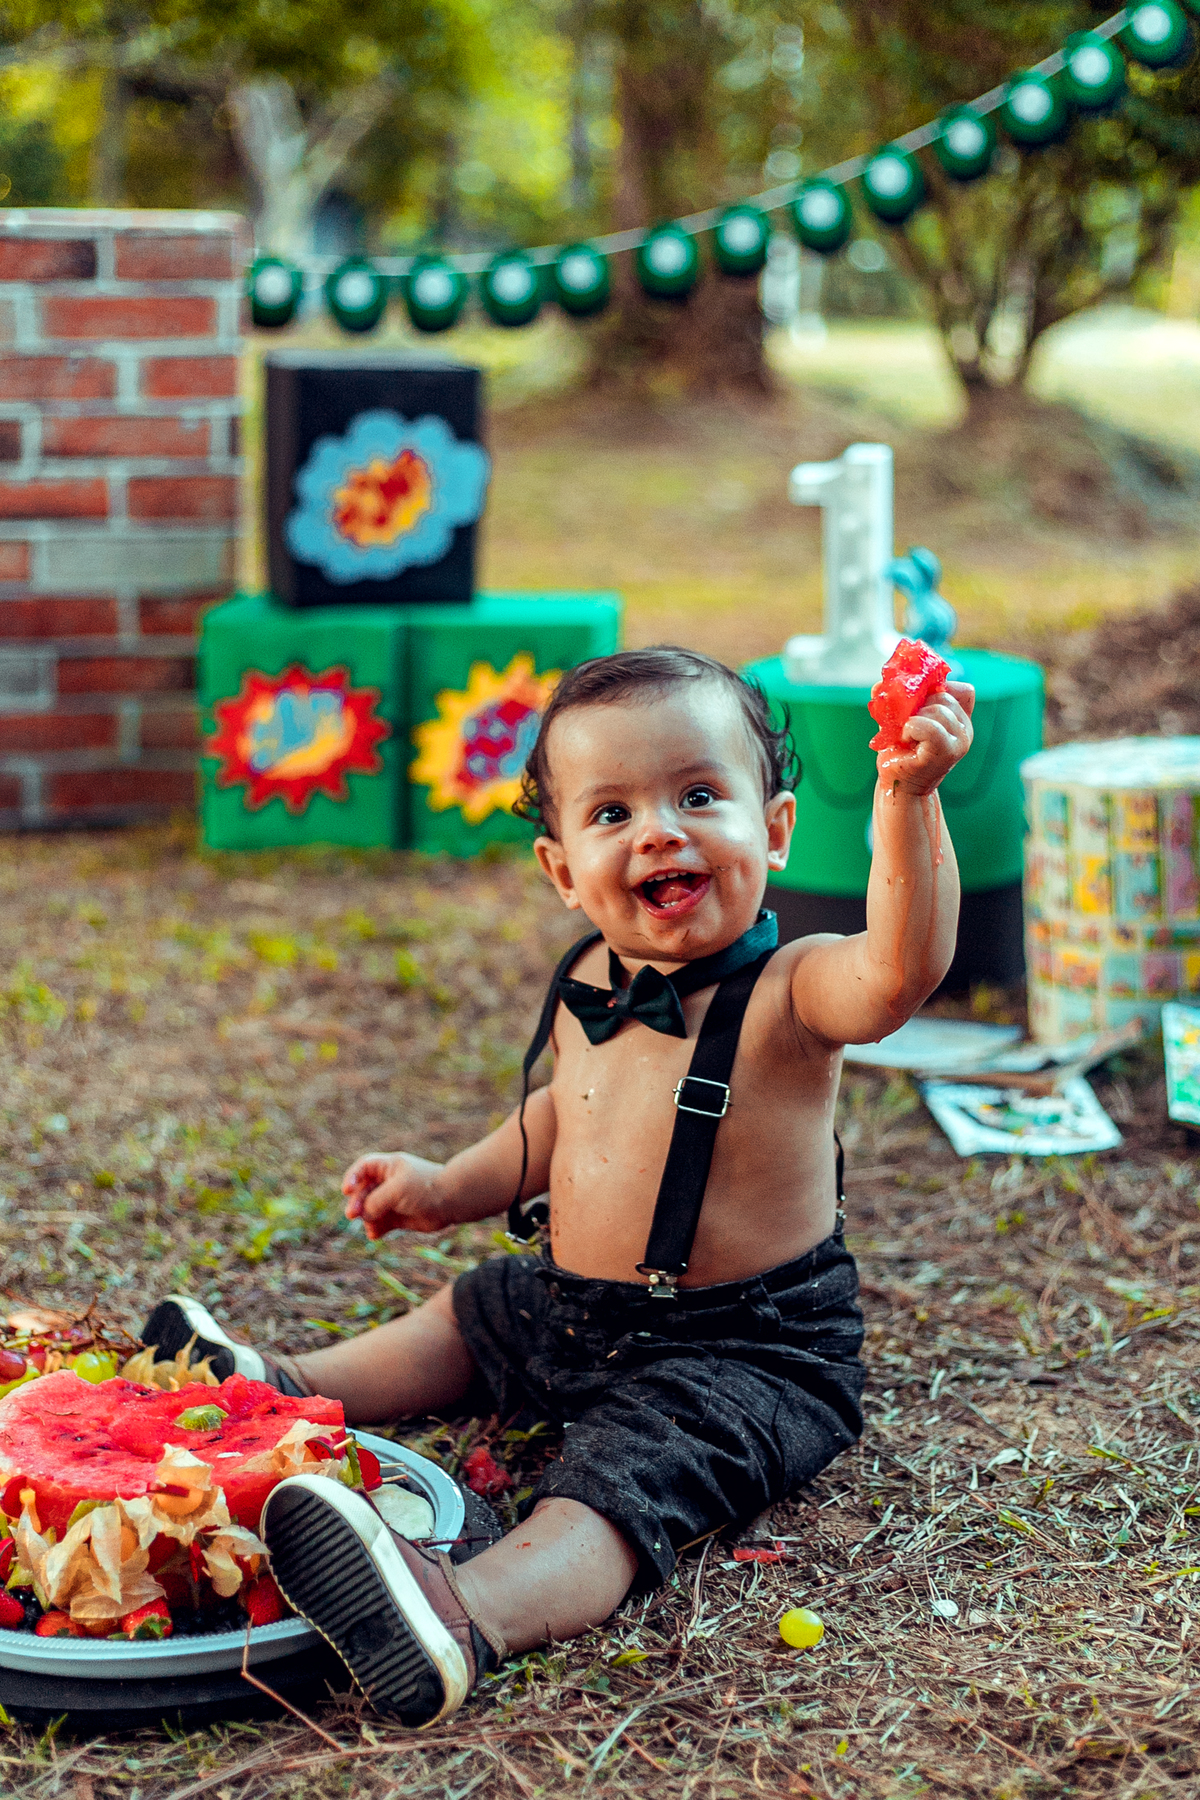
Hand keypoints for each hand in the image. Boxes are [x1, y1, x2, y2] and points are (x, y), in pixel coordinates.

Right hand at [341, 1150, 450, 1240]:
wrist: (452, 1201)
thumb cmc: (425, 1188)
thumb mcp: (396, 1190)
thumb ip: (375, 1201)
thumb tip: (362, 1214)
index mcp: (389, 1167)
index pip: (363, 1168)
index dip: (352, 1178)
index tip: (346, 1190)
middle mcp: (388, 1183)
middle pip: (363, 1192)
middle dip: (356, 1202)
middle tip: (352, 1214)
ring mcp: (393, 1201)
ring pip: (369, 1210)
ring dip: (366, 1218)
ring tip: (371, 1226)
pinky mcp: (398, 1217)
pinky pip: (380, 1224)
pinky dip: (375, 1229)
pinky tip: (375, 1234)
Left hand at [876, 680, 974, 796]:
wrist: (898, 782)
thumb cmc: (900, 749)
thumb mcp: (900, 716)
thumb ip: (896, 697)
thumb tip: (880, 684)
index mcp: (960, 719)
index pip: (963, 690)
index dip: (938, 690)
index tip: (919, 705)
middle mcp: (965, 730)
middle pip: (944, 696)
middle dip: (919, 706)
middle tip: (908, 727)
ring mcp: (960, 743)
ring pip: (937, 709)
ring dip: (912, 719)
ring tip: (907, 736)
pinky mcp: (946, 753)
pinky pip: (929, 727)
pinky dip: (912, 728)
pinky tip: (906, 740)